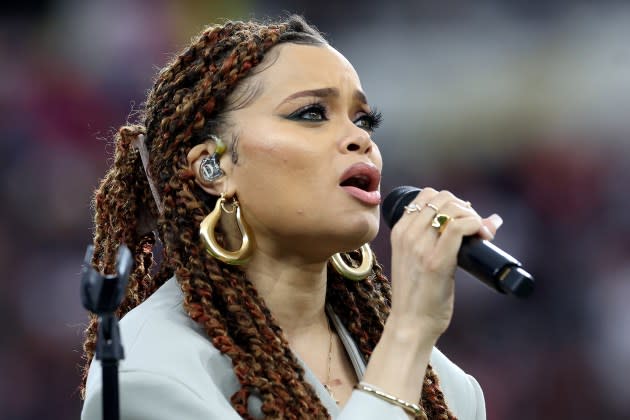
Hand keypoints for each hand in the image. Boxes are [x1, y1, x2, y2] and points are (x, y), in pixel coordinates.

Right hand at [387, 188, 501, 340]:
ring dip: (472, 216)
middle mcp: (407, 234)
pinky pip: (459, 227)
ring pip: (452, 208)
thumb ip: (437, 239)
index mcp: (399, 231)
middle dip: (465, 208)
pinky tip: (482, 235)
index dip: (451, 202)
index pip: (426, 195)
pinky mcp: (437, 261)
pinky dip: (476, 225)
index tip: (463, 218)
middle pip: (442, 198)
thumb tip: (488, 220)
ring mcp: (420, 247)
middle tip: (475, 228)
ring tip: (481, 234)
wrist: (410, 323)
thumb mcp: (417, 259)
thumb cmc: (418, 294)